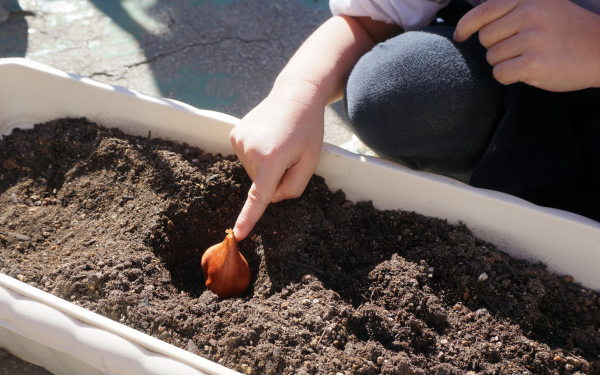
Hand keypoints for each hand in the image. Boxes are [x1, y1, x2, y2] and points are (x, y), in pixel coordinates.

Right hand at [230, 84, 324, 239]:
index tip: (238, 233)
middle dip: (275, 176)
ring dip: (266, 165)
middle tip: (288, 152)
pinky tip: (268, 138)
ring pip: (253, 172)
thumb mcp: (311, 161)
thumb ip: (294, 187)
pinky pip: (246, 159)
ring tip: (278, 141)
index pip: (260, 196)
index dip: (249, 217)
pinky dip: (257, 155)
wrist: (295, 95)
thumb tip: (272, 198)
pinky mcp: (234, 135)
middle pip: (262, 183)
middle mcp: (251, 149)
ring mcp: (239, 141)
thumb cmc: (307, 130)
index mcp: (273, 158)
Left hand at [454, 0, 599, 91]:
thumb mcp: (545, 7)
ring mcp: (533, 38)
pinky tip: (527, 71)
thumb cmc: (568, 33)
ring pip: (492, 57)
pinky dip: (509, 76)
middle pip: (485, 37)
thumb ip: (513, 10)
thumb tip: (470, 24)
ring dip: (505, 63)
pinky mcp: (534, 63)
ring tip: (529, 58)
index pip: (485, 10)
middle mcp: (531, 14)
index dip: (466, 25)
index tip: (460, 35)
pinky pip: (500, 74)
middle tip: (519, 49)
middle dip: (495, 47)